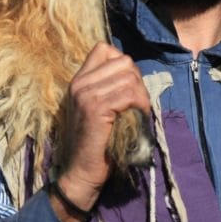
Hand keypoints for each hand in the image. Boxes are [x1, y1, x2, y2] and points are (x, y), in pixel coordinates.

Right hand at [58, 42, 150, 212]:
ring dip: (142, 94)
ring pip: (129, 76)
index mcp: (78, 80)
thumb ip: (107, 88)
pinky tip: (139, 118)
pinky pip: (129, 94)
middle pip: (122, 61)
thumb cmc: (95, 143)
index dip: (123, 65)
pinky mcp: (96, 108)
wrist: (81, 172)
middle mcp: (80, 83)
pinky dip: (141, 105)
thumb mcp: (97, 109)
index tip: (129, 87)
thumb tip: (132, 73)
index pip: (104, 49)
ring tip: (140, 112)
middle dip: (138, 80)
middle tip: (139, 103)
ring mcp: (86, 94)